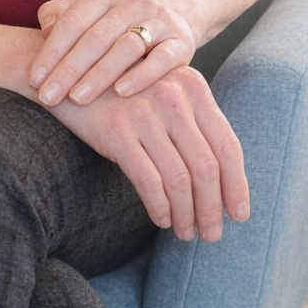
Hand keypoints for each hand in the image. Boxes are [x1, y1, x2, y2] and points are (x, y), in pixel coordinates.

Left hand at [30, 0, 196, 106]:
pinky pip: (161, 60)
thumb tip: (45, 30)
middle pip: (95, 37)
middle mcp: (133, 0)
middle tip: (48, 97)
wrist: (171, 18)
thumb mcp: (87, 13)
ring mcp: (160, 20)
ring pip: (125, 47)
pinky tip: (120, 92)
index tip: (34, 80)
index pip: (72, 21)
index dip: (51, 51)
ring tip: (77, 98)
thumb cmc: (115, 23)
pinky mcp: (181, 42)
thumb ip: (60, 17)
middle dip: (68, 69)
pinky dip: (141, 76)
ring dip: (98, 74)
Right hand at [51, 65, 249, 241]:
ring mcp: (144, 113)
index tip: (239, 213)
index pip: (227, 144)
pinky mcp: (116, 131)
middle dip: (212, 208)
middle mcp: (173, 96)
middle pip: (206, 167)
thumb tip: (223, 180)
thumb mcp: (164, 93)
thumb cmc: (123, 91)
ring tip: (185, 232)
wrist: (68, 74)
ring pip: (179, 179)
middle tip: (211, 234)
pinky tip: (161, 219)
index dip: (237, 185)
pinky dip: (159, 207)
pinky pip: (148, 181)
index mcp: (193, 86)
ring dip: (186, 214)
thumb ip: (193, 122)